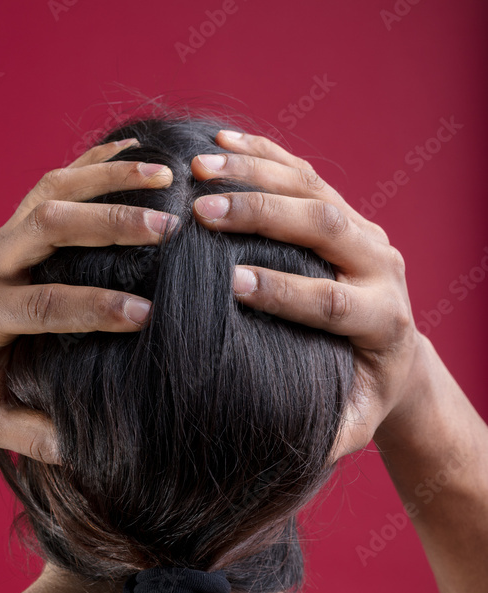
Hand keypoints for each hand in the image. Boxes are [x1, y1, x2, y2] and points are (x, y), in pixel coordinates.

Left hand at [0, 138, 176, 462]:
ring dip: (108, 179)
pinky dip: (98, 162)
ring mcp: (2, 238)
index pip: (39, 304)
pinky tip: (143, 155)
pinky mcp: (16, 224)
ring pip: (51, 189)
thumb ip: (36, 436)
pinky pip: (56, 179)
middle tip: (166, 227)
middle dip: (107, 224)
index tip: (145, 314)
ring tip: (167, 176)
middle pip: (44, 226)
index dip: (92, 307)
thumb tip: (86, 447)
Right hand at [190, 130, 422, 459]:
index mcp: (381, 320)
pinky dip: (263, 152)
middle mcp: (379, 265)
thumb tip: (287, 446)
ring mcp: (363, 231)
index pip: (330, 300)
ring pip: (312, 188)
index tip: (232, 284)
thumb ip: (327, 432)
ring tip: (199, 169)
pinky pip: (304, 172)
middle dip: (262, 215)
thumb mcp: (352, 422)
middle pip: (323, 226)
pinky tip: (219, 142)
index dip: (283, 291)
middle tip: (203, 212)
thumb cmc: (364, 392)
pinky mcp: (344, 210)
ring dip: (255, 172)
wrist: (397, 352)